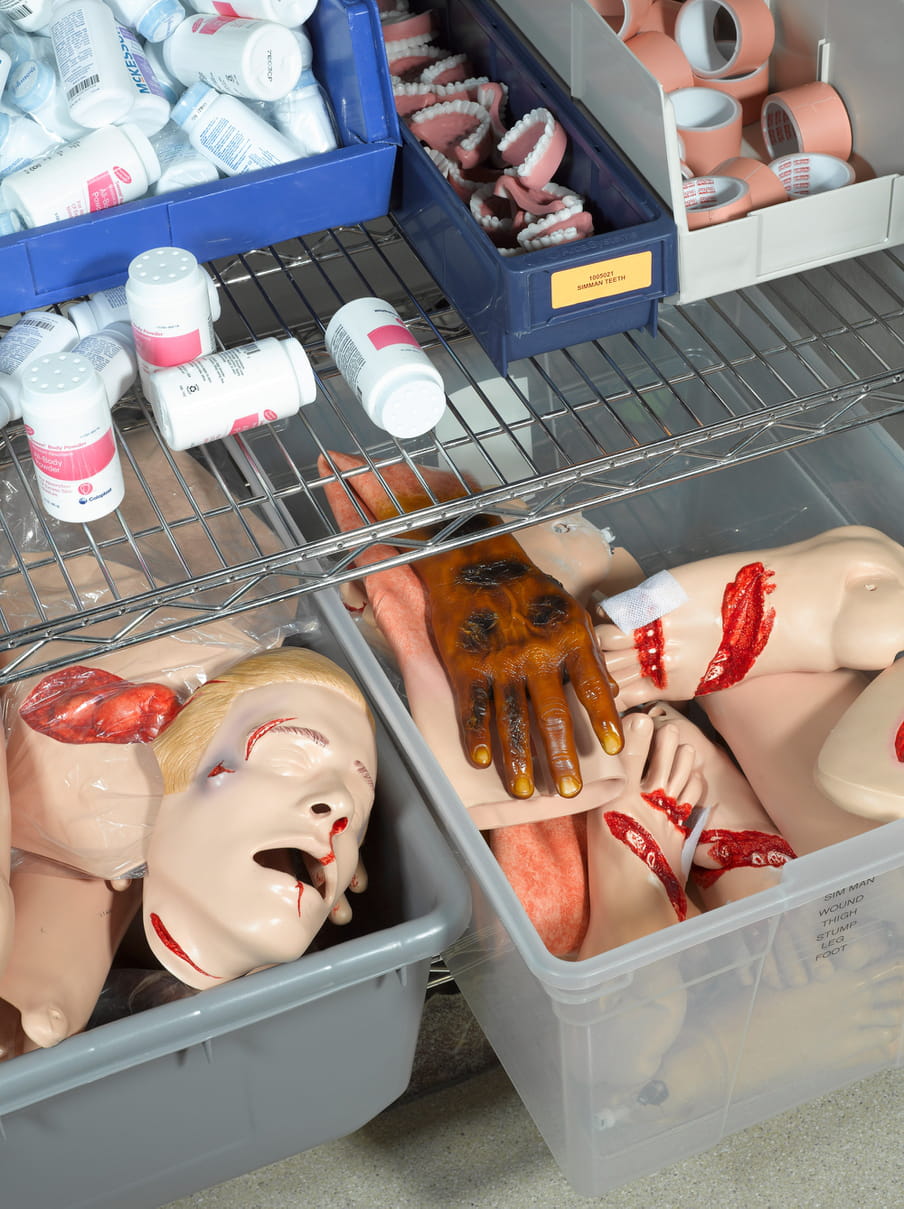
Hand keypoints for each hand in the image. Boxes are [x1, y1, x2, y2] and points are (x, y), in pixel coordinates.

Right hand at [413, 529, 622, 797]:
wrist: (475, 561)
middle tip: (568, 791)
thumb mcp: (569, 611)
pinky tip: (481, 762)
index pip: (592, 686)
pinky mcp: (467, 664)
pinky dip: (477, 736)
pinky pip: (475, 706)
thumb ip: (590, 652)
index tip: (615, 749)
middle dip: (560, 756)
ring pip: (512, 718)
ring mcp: (500, 661)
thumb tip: (615, 691)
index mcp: (568, 638)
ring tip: (526, 791)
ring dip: (518, 758)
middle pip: (551, 714)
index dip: (604, 719)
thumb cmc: (528, 589)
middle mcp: (537, 654)